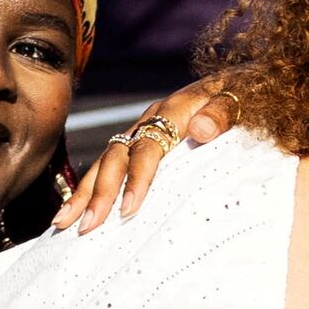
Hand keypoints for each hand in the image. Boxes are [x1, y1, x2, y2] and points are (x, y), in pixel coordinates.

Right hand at [51, 85, 233, 233]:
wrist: (242, 80)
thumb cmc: (245, 93)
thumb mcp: (241, 98)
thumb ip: (223, 113)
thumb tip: (201, 130)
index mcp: (174, 110)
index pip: (148, 148)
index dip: (137, 179)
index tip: (129, 210)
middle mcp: (151, 119)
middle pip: (116, 156)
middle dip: (98, 193)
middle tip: (86, 228)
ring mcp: (143, 129)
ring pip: (105, 161)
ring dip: (84, 193)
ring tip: (62, 223)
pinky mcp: (142, 140)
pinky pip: (111, 164)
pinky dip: (92, 187)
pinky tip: (77, 210)